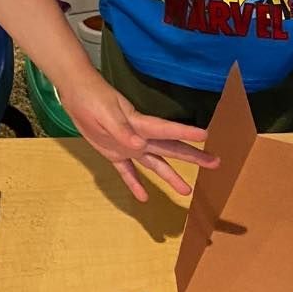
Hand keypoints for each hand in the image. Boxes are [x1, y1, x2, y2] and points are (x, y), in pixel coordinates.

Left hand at [59, 75, 217, 201]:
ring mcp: (128, 146)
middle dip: (193, 156)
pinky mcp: (113, 153)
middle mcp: (140, 136)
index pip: (167, 130)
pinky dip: (135, 183)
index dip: (187, 133)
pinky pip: (127, 171)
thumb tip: (139, 145)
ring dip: (170, 176)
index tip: (208, 136)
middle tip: (215, 163)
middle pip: (171, 148)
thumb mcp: (105, 113)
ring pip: (155, 163)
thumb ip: (122, 131)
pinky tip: (144, 197)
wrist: (77, 94)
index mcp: (140, 124)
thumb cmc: (92, 98)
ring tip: (187, 190)